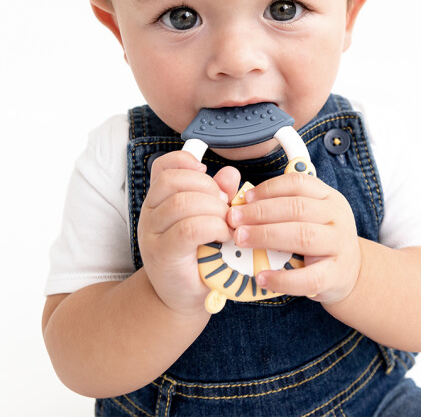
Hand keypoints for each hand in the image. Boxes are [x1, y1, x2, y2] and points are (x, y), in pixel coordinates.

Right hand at [138, 151, 240, 314]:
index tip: (206, 173)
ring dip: (214, 210)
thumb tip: (230, 174)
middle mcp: (150, 213)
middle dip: (209, 188)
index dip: (185, 161)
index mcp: (159, 200)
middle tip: (226, 207)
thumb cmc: (199, 256)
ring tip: (227, 225)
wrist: (183, 298)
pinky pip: (189, 229)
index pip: (163, 167)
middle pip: (174, 181)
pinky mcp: (163, 255)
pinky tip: (224, 236)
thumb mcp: (209, 219)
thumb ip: (218, 195)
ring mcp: (153, 234)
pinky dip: (214, 228)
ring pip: (182, 203)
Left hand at [227, 173, 360, 304]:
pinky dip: (282, 278)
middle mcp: (337, 217)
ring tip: (241, 240)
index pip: (298, 183)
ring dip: (266, 236)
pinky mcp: (336, 275)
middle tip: (234, 219)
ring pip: (303, 236)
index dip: (269, 188)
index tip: (245, 198)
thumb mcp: (310, 215)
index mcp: (328, 197)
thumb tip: (242, 203)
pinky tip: (261, 276)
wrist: (351, 271)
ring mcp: (339, 245)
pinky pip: (308, 277)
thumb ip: (283, 205)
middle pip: (297, 208)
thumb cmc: (320, 239)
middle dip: (260, 212)